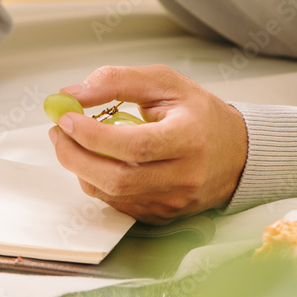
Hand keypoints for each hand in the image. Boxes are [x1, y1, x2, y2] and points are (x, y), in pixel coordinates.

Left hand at [48, 65, 247, 223]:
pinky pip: (117, 203)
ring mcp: (173, 201)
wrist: (237, 153)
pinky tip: (96, 161)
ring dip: (81, 168)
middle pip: (117, 178)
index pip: (134, 146)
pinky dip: (97, 182)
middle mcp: (184, 176)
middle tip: (59, 132)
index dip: (92, 135)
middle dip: (75, 156)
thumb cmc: (200, 115)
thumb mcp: (165, 83)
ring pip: (112, 194)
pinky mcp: (162, 215)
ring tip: (72, 143)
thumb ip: (118, 82)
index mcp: (190, 138)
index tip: (66, 119)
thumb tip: (72, 94)